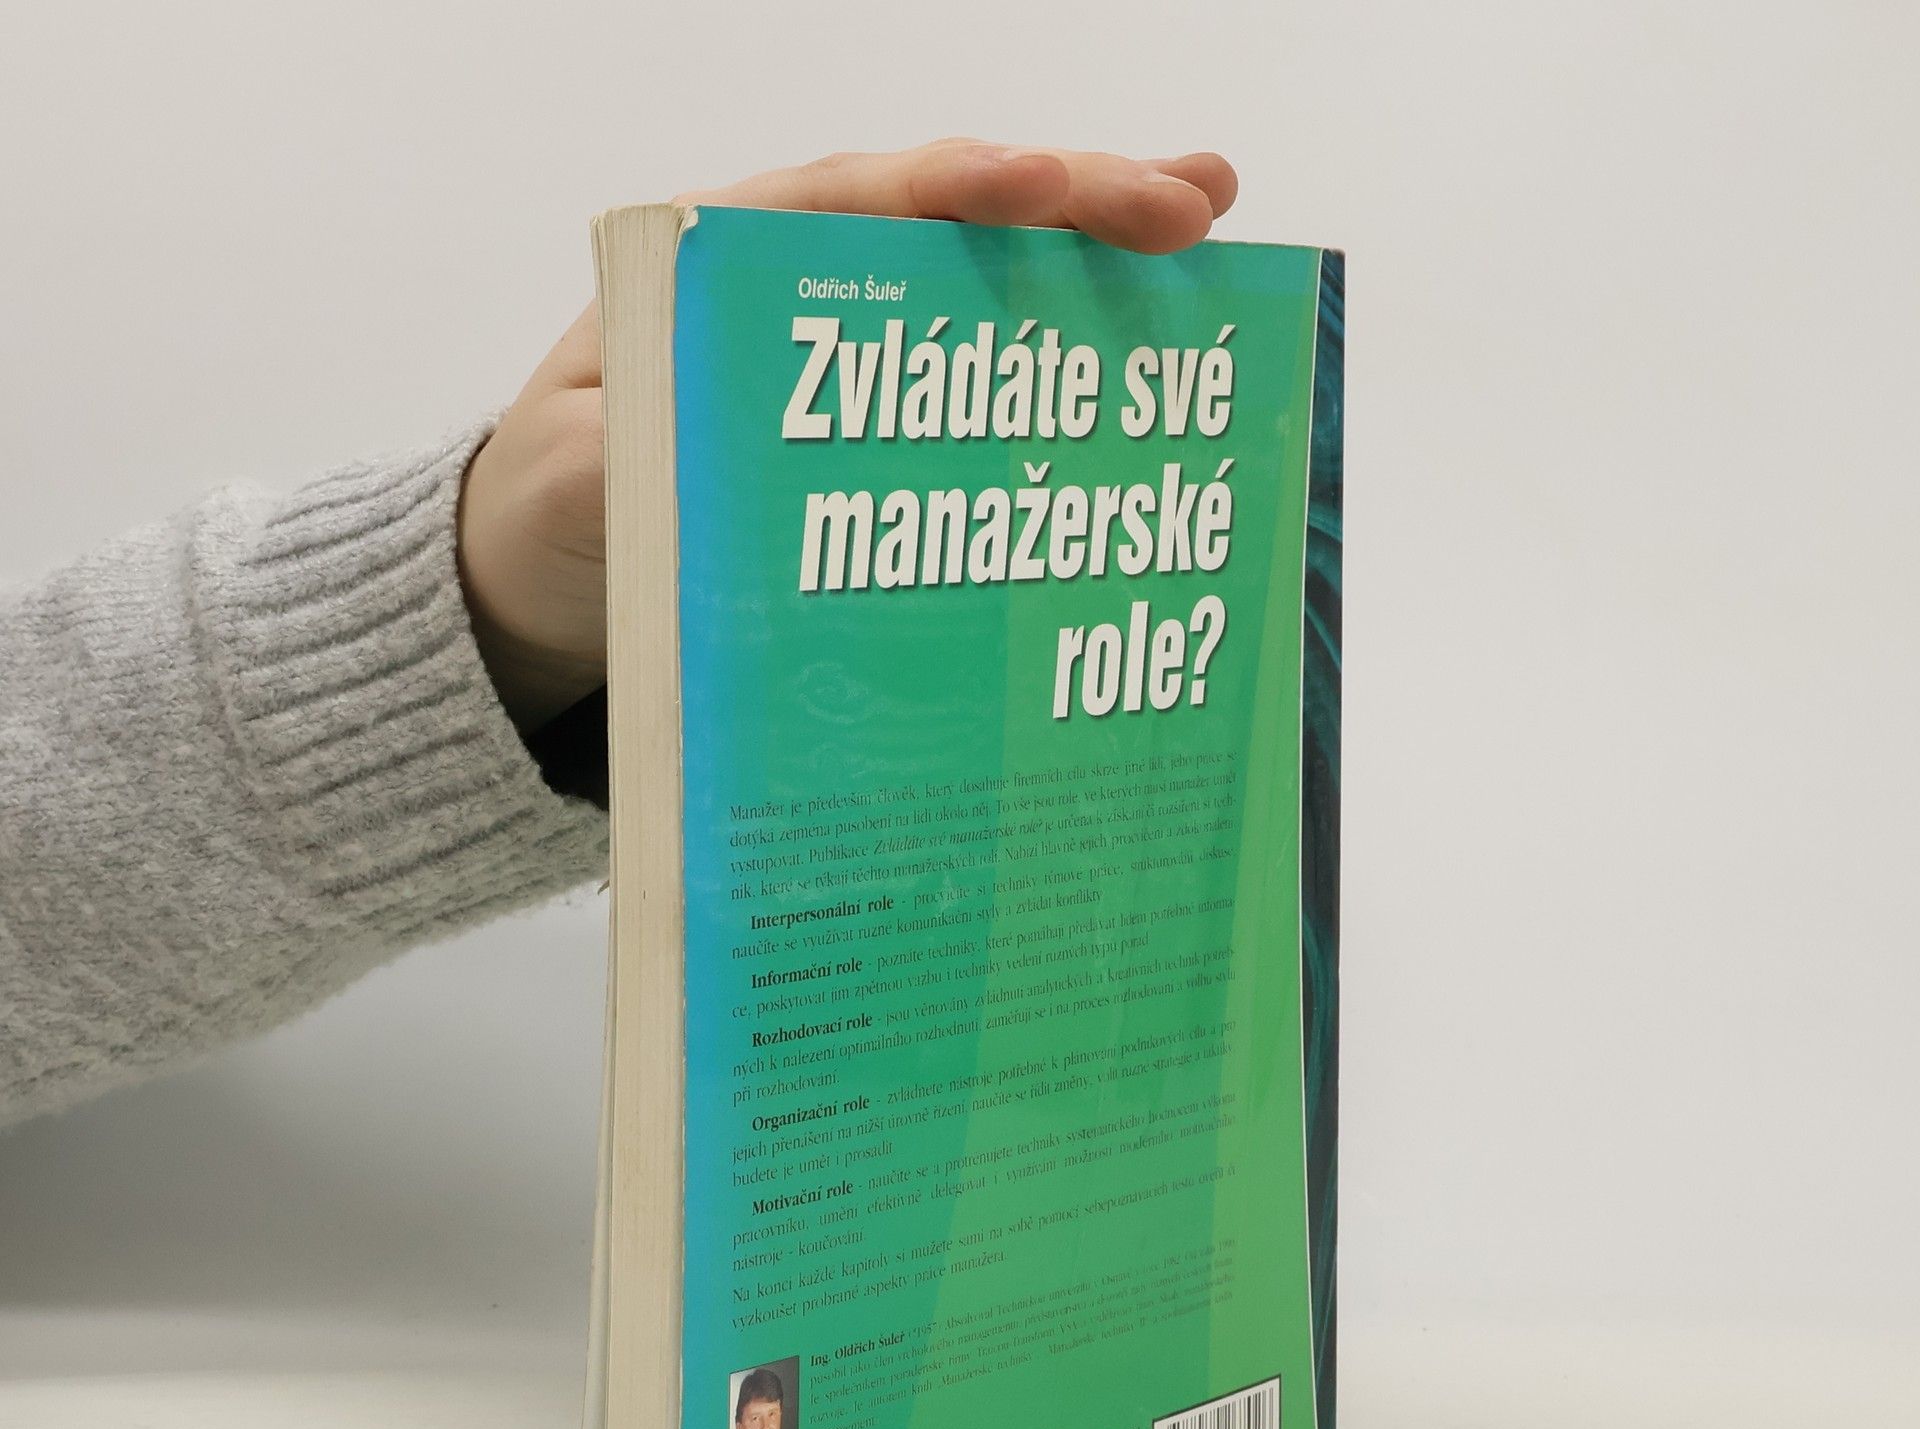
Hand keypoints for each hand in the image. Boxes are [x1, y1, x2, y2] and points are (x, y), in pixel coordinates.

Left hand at [457, 138, 1239, 731]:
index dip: (950, 190)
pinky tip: (1140, 350)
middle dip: (1071, 199)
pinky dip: (1060, 352)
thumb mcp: (571, 486)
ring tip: (1210, 232)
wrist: (537, 577)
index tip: (1033, 183)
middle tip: (1196, 201)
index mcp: (719, 269)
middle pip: (947, 217)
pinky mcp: (875, 422)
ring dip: (1094, 254)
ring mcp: (849, 351)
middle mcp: (799, 288)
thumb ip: (631, 456)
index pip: (850, 202)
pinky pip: (978, 370)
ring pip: (982, 278)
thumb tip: (718, 449)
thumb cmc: (547, 513)